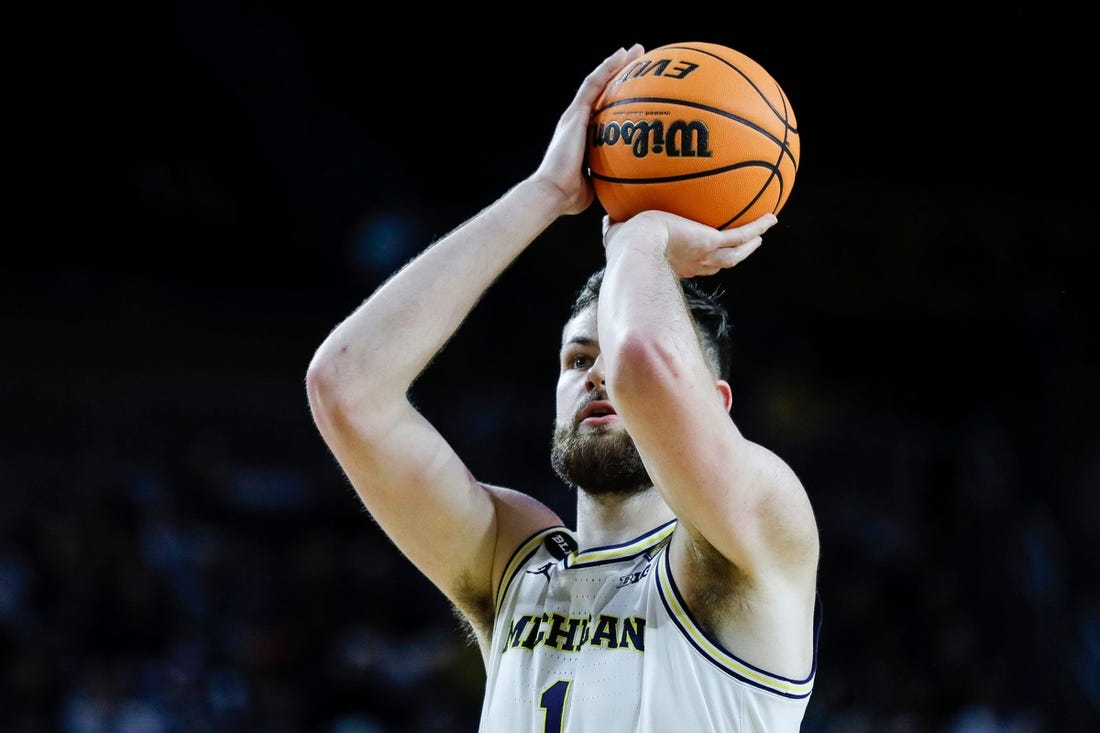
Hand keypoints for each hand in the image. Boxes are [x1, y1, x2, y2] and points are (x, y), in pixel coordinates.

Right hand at [531, 44, 644, 215]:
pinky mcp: (575, 114)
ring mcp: (574, 116)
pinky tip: (623, 55)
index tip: (633, 87)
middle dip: (619, 74)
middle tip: (639, 61)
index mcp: (580, 136)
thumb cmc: (569, 197)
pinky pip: (593, 84)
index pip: (601, 110)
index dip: (616, 96)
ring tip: (635, 50)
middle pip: (600, 91)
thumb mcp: (595, 184)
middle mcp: (576, 121)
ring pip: (597, 81)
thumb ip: (608, 179)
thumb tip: (627, 187)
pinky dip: (608, 68)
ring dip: (616, 64)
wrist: (552, 193)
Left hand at [603, 211, 777, 277]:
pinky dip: (757, 227)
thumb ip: (613, 228)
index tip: (704, 255)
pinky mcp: (712, 241)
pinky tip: (771, 217)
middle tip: (743, 248)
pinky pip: (741, 235)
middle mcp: (692, 262)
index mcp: (673, 262)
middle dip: (730, 257)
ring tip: (763, 234)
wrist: (636, 244)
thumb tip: (606, 218)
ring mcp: (704, 253)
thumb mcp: (617, 234)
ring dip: (750, 245)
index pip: (691, 264)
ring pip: (735, 255)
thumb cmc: (623, 244)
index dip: (700, 261)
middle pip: (717, 264)